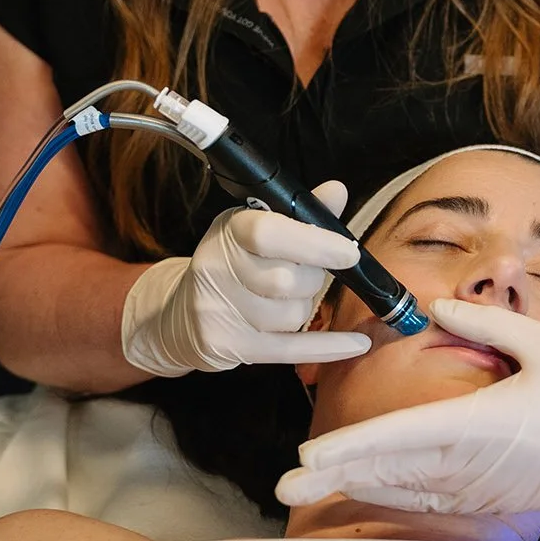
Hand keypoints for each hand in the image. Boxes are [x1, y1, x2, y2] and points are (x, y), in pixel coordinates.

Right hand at [122, 179, 371, 376]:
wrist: (181, 313)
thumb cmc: (232, 263)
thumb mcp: (258, 227)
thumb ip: (300, 212)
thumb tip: (337, 191)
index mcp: (229, 230)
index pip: (269, 234)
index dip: (315, 243)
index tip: (349, 252)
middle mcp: (217, 268)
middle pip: (288, 280)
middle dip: (312, 279)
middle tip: (307, 276)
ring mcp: (219, 311)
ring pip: (292, 315)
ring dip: (304, 308)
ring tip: (288, 299)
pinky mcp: (229, 346)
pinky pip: (291, 349)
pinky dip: (329, 346)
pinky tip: (358, 344)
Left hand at [275, 297, 539, 513]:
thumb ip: (485, 323)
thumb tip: (436, 307)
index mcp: (491, 422)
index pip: (404, 437)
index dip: (351, 447)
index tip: (306, 456)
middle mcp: (484, 464)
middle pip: (396, 471)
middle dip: (337, 478)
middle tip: (281, 486)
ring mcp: (494, 488)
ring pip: (413, 490)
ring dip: (363, 486)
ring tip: (312, 486)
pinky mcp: (505, 498)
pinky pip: (441, 498)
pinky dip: (401, 493)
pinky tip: (372, 487)